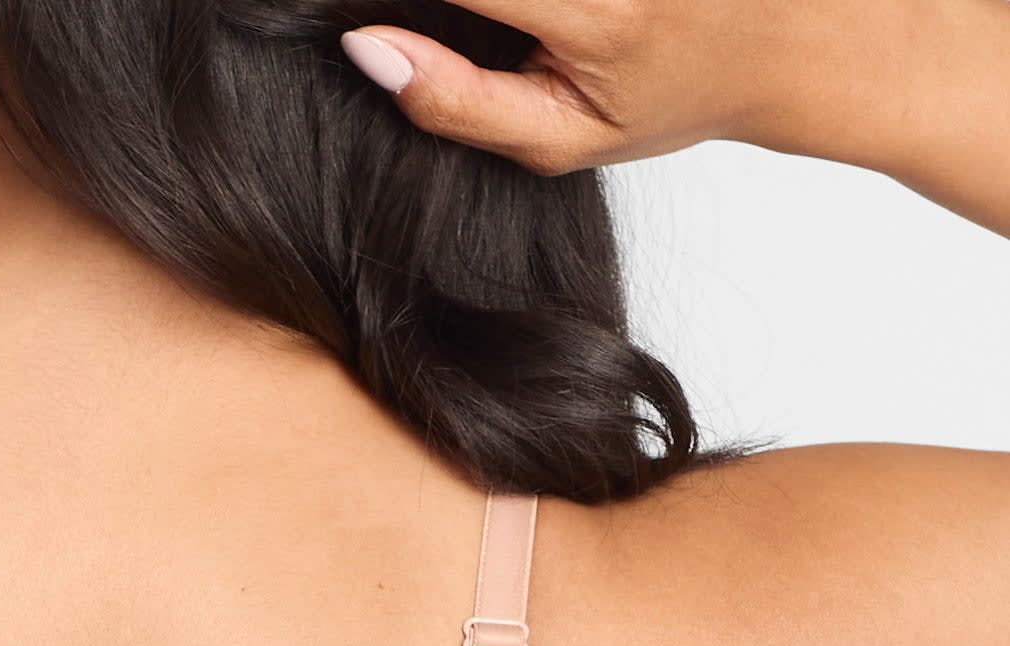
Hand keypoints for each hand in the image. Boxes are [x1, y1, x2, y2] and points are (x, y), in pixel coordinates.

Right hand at [340, 0, 967, 178]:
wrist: (793, 32)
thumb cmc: (669, 95)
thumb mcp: (559, 136)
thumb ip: (456, 102)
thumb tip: (363, 48)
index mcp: (586, 14)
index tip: (349, 14)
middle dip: (453, 0)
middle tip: (445, 25)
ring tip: (504, 20)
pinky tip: (526, 10)